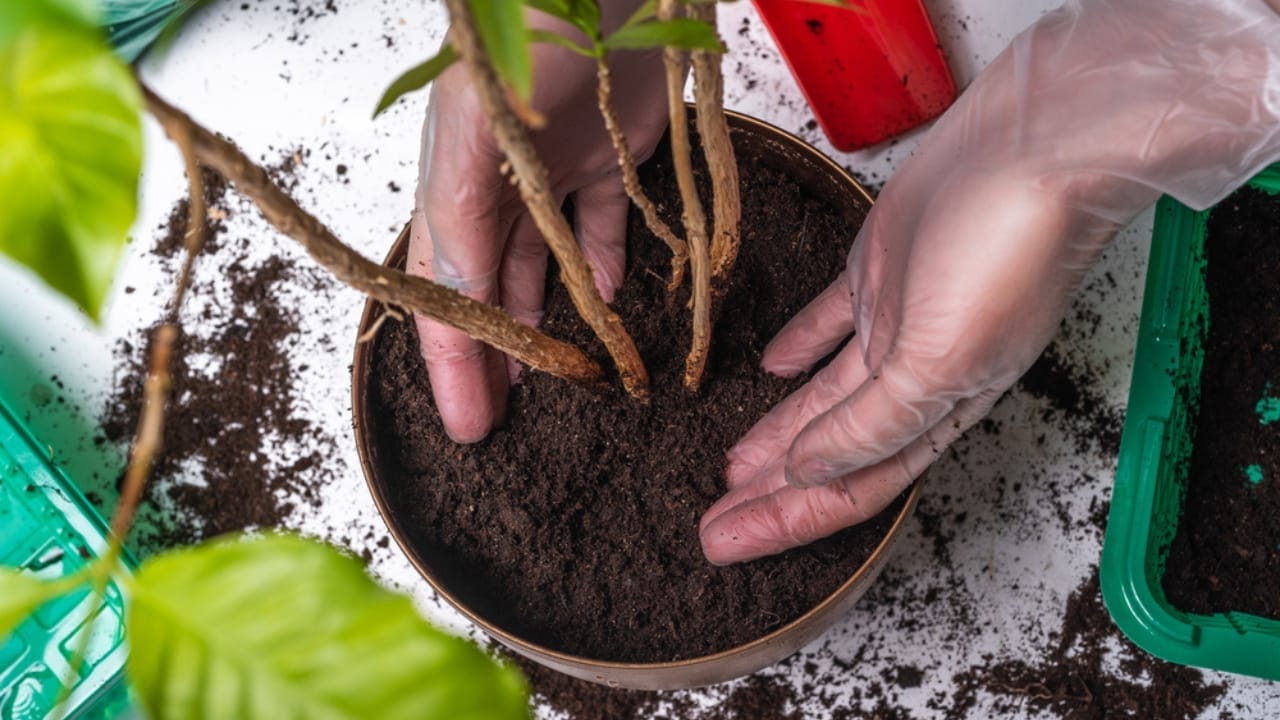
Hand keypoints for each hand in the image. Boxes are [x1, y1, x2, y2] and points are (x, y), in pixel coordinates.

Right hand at [410, 9, 664, 441]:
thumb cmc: (535, 19)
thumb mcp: (481, 122)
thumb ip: (464, 215)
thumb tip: (455, 301)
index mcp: (453, 177)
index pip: (445, 289)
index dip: (454, 361)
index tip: (469, 426)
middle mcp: (499, 181)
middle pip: (489, 287)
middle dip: (497, 355)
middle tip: (503, 422)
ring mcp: (557, 169)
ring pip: (544, 264)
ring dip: (548, 321)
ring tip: (557, 379)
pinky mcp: (613, 152)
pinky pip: (605, 224)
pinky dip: (607, 264)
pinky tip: (612, 299)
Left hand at [700, 0, 1279, 564]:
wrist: (1032, 145)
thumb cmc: (1004, 253)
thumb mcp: (940, 363)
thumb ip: (871, 425)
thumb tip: (807, 472)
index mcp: (939, 410)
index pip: (852, 486)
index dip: (787, 520)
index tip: (725, 544)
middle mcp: (916, 376)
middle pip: (830, 453)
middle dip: (770, 494)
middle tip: (711, 524)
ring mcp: (896, 320)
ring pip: (821, 398)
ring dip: (774, 432)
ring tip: (728, 469)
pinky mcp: (878, 267)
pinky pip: (826, 322)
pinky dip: (796, 349)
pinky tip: (766, 369)